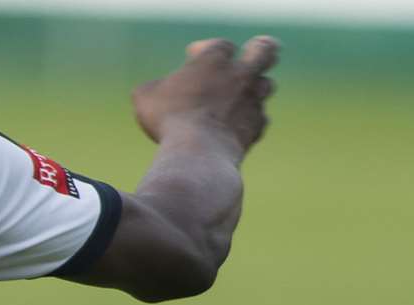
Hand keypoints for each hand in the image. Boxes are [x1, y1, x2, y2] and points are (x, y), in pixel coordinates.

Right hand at [131, 36, 278, 154]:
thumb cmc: (169, 118)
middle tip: (251, 56)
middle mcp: (241, 74)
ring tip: (240, 97)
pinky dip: (250, 121)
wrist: (197, 151)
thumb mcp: (146, 97)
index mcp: (214, 59)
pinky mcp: (258, 126)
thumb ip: (155, 87)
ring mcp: (253, 100)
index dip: (206, 49)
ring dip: (255, 89)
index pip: (220, 45)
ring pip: (267, 84)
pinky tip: (237, 127)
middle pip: (265, 50)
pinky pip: (260, 118)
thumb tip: (153, 91)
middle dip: (261, 50)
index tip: (192, 57)